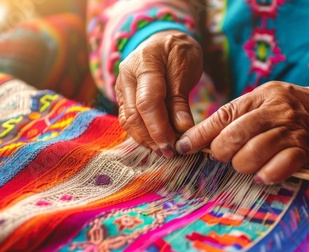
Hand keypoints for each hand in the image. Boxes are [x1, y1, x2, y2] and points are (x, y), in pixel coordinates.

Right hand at [116, 30, 202, 157]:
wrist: (166, 41)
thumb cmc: (179, 52)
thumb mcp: (186, 69)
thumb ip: (180, 100)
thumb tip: (182, 129)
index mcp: (143, 63)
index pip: (147, 102)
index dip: (159, 127)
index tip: (174, 144)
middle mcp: (126, 76)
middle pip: (134, 115)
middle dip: (152, 138)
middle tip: (170, 153)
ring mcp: (122, 87)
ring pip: (128, 121)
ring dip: (146, 139)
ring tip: (165, 151)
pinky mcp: (124, 98)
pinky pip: (129, 120)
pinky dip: (142, 134)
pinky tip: (157, 143)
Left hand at [175, 81, 308, 183]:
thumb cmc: (299, 110)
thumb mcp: (271, 101)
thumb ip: (243, 116)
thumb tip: (208, 139)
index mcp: (262, 96)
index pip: (224, 114)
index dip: (200, 133)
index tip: (183, 146)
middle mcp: (275, 110)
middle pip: (234, 136)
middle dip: (222, 153)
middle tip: (225, 157)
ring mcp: (292, 130)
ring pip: (252, 153)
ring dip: (244, 166)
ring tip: (248, 166)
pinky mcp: (307, 149)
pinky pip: (279, 167)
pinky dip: (267, 175)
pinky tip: (264, 175)